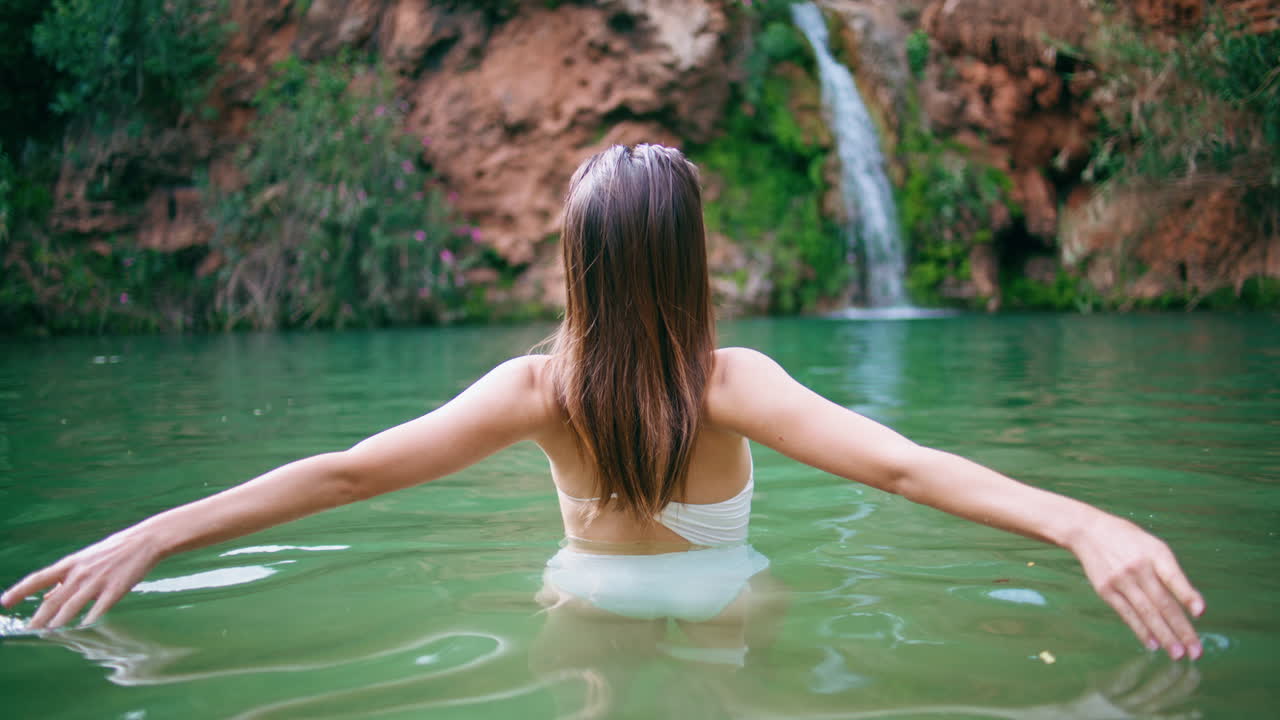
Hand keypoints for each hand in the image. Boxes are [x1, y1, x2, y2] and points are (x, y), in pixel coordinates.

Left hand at [1, 529, 160, 629]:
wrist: (145, 540)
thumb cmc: (115, 551)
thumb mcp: (86, 560)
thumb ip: (66, 579)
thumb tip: (46, 596)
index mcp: (71, 563)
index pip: (38, 578)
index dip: (20, 590)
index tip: (4, 602)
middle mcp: (80, 572)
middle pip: (54, 598)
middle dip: (39, 616)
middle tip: (27, 631)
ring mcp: (98, 581)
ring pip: (72, 605)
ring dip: (59, 621)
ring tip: (49, 634)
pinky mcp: (116, 588)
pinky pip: (98, 608)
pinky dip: (89, 620)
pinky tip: (83, 629)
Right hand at [1070, 515, 1204, 659]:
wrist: (1088, 531)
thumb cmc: (1129, 541)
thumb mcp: (1152, 546)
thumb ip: (1169, 572)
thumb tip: (1188, 605)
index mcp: (1154, 553)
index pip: (1173, 577)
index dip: (1187, 595)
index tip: (1200, 612)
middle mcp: (1138, 567)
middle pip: (1162, 602)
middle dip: (1181, 629)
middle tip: (1195, 651)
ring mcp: (1120, 580)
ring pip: (1146, 612)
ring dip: (1163, 636)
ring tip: (1177, 653)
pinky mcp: (1106, 590)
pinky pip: (1127, 614)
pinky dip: (1141, 630)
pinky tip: (1152, 644)